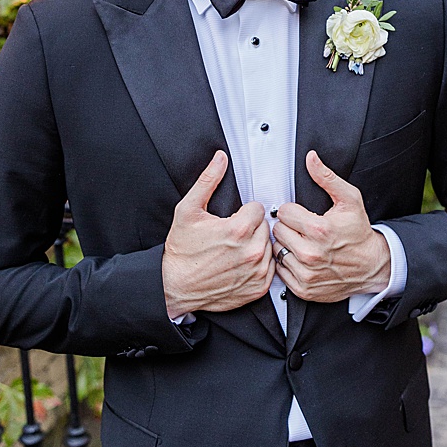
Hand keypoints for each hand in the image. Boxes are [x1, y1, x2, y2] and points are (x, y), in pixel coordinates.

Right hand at [162, 150, 275, 317]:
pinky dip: (258, 265)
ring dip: (255, 245)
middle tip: (230, 235)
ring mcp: (257, 271)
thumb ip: (208, 181)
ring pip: (269, 246)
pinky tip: (239, 264)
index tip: (231, 220)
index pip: (257, 209)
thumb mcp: (188, 210)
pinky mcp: (259, 287)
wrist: (176, 286)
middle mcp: (252, 251)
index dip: (243, 212)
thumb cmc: (181, 251)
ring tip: (234, 250)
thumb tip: (220, 159)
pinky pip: (270, 268)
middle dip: (250, 228)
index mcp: (238, 229)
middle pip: (265, 227)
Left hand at [272, 150, 390, 303]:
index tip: (303, 216)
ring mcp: (306, 273)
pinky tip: (301, 259)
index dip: (292, 212)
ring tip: (303, 244)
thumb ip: (327, 178)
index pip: (283, 212)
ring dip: (286, 246)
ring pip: (276, 250)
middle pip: (277, 231)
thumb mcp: (349, 200)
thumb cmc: (359, 233)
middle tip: (304, 230)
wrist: (373, 267)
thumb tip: (310, 158)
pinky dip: (287, 264)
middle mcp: (310, 253)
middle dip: (289, 228)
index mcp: (319, 230)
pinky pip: (280, 270)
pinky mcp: (303, 288)